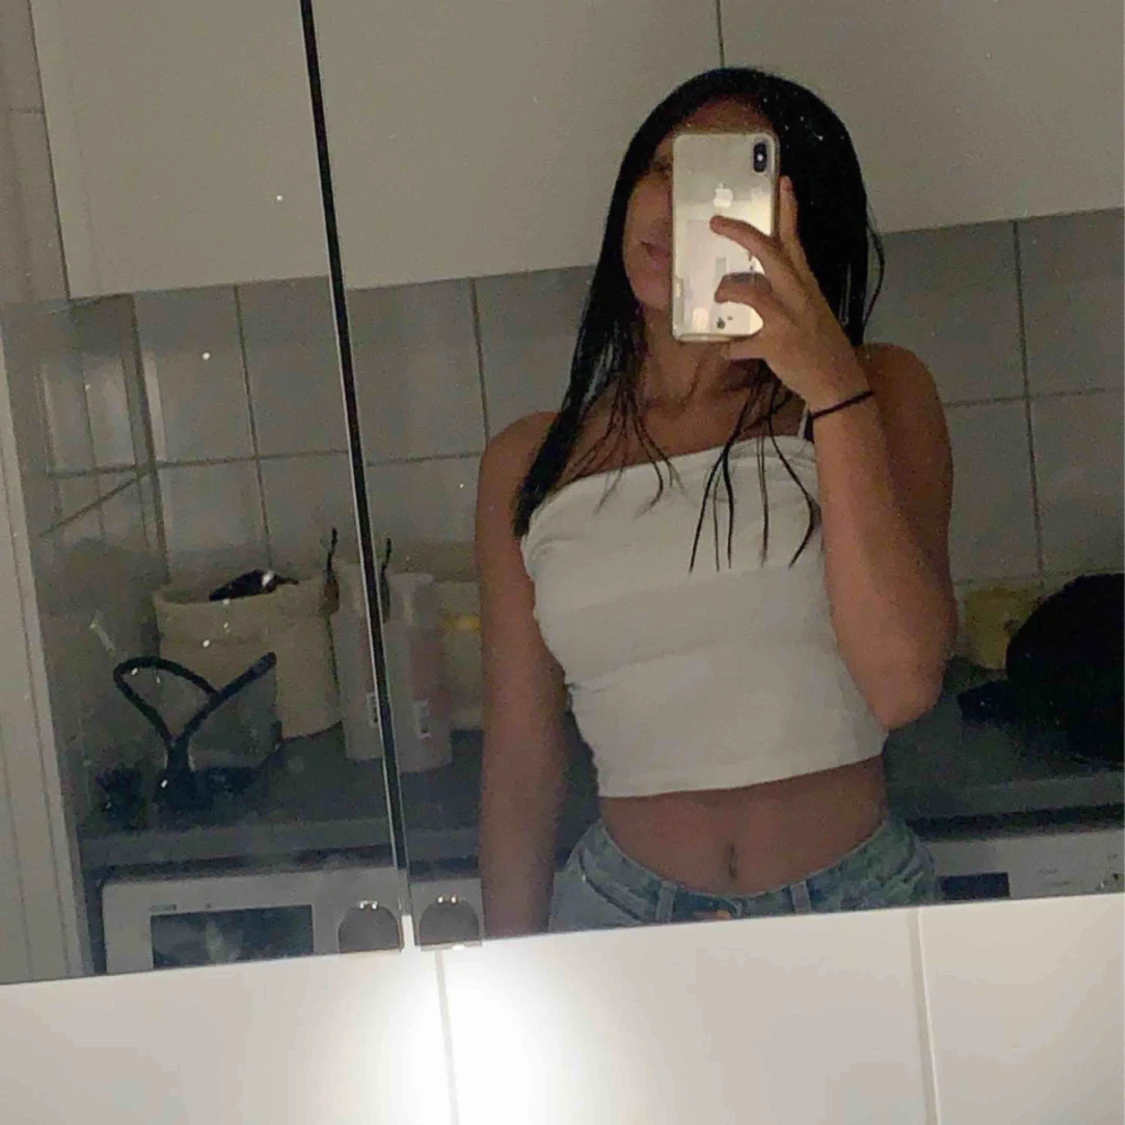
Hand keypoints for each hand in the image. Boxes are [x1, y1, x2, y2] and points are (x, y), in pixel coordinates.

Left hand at [710, 176, 869, 411]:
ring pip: (749, 293)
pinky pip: (739, 344)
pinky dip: (729, 348)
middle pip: (769, 254)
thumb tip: (762, 287)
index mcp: (807, 284)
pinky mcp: (775, 345)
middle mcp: (798, 295)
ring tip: (717, 297)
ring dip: (727, 293)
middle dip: (741, 235)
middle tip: (717, 223)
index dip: (788, 211)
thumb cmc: (822, 346)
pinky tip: (726, 351)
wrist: (838, 382)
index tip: (782, 183)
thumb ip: (791, 295)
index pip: (796, 241)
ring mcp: (787, 319)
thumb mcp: (812, 311)